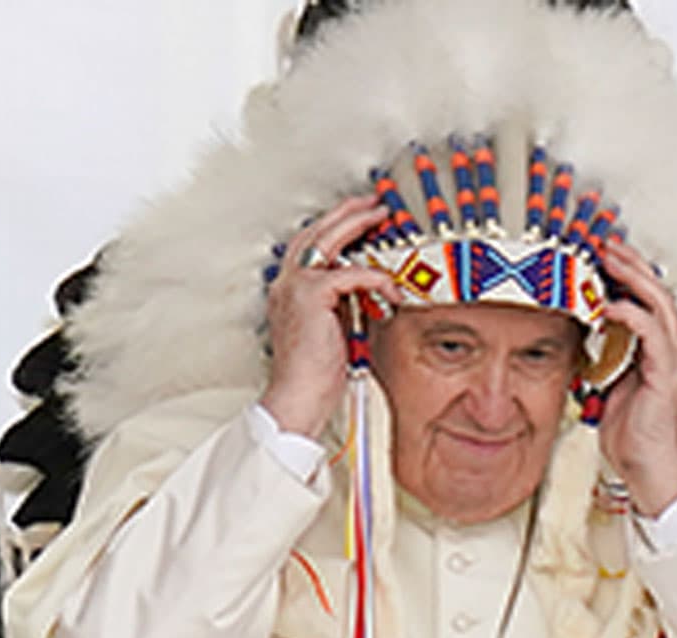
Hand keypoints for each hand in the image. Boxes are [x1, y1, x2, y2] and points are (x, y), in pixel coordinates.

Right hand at [258, 194, 398, 441]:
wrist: (299, 396)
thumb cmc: (315, 373)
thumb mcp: (332, 327)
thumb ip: (341, 301)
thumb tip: (364, 284)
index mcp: (287, 291)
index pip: (309, 247)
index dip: (335, 228)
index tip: (360, 218)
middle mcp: (285, 283)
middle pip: (315, 232)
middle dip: (346, 213)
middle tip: (373, 203)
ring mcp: (294, 286)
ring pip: (328, 239)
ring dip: (359, 225)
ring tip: (382, 218)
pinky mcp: (311, 294)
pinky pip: (352, 273)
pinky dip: (376, 279)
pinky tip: (390, 290)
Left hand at [593, 239, 676, 515]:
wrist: (645, 467)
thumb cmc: (627, 432)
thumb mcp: (604, 387)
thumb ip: (598, 360)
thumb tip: (575, 341)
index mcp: (654, 348)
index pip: (644, 299)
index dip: (626, 274)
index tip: (600, 255)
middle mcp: (668, 348)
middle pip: (656, 291)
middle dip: (631, 264)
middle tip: (606, 243)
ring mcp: (672, 358)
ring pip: (660, 304)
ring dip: (635, 278)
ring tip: (612, 259)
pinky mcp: (668, 373)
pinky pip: (654, 333)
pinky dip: (633, 314)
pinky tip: (611, 304)